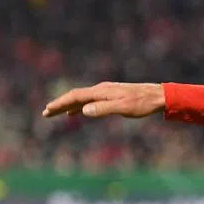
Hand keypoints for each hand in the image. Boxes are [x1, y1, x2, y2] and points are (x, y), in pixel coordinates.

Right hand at [42, 82, 165, 118]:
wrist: (158, 96)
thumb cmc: (142, 103)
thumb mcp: (123, 108)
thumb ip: (103, 109)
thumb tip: (84, 110)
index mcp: (102, 91)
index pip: (76, 96)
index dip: (60, 103)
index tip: (47, 110)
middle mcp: (102, 89)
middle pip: (76, 96)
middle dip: (60, 104)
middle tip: (45, 113)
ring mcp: (107, 91)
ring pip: (82, 98)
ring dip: (68, 106)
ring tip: (56, 113)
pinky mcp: (112, 95)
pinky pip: (90, 100)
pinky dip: (80, 106)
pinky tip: (76, 112)